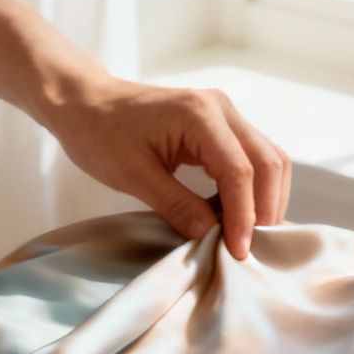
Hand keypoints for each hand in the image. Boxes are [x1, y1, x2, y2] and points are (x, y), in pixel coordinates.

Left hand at [41, 76, 291, 259]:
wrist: (85, 103)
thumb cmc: (100, 133)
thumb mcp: (133, 176)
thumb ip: (176, 204)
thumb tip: (212, 234)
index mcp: (199, 115)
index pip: (240, 172)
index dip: (244, 216)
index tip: (238, 250)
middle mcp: (221, 108)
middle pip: (269, 162)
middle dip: (265, 209)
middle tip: (249, 247)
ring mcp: (224, 114)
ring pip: (268, 159)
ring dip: (264, 199)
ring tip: (244, 233)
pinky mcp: (220, 125)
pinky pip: (252, 158)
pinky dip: (252, 188)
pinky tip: (233, 214)